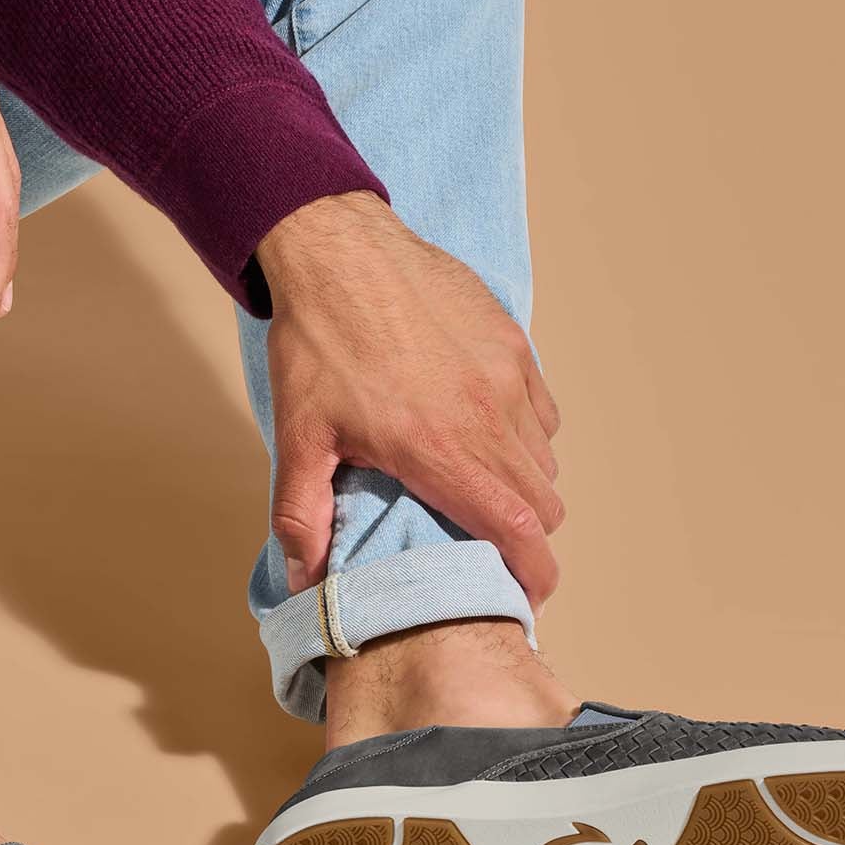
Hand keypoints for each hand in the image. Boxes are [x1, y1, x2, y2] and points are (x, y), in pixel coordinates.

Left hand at [256, 192, 564, 608]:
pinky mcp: (513, 342)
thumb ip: (302, 514)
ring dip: (523, 483)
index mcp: (440, 448)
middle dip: (525, 536)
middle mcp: (487, 415)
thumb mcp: (299, 434)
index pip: (518, 530)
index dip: (534, 574)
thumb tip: (306, 580)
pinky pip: (542, 409)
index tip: (527, 595)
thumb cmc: (317, 341)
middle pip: (543, 502)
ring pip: (545, 457)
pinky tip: (482, 429)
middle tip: (490, 544)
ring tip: (478, 486)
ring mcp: (508, 375)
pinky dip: (525, 434)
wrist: (338, 249)